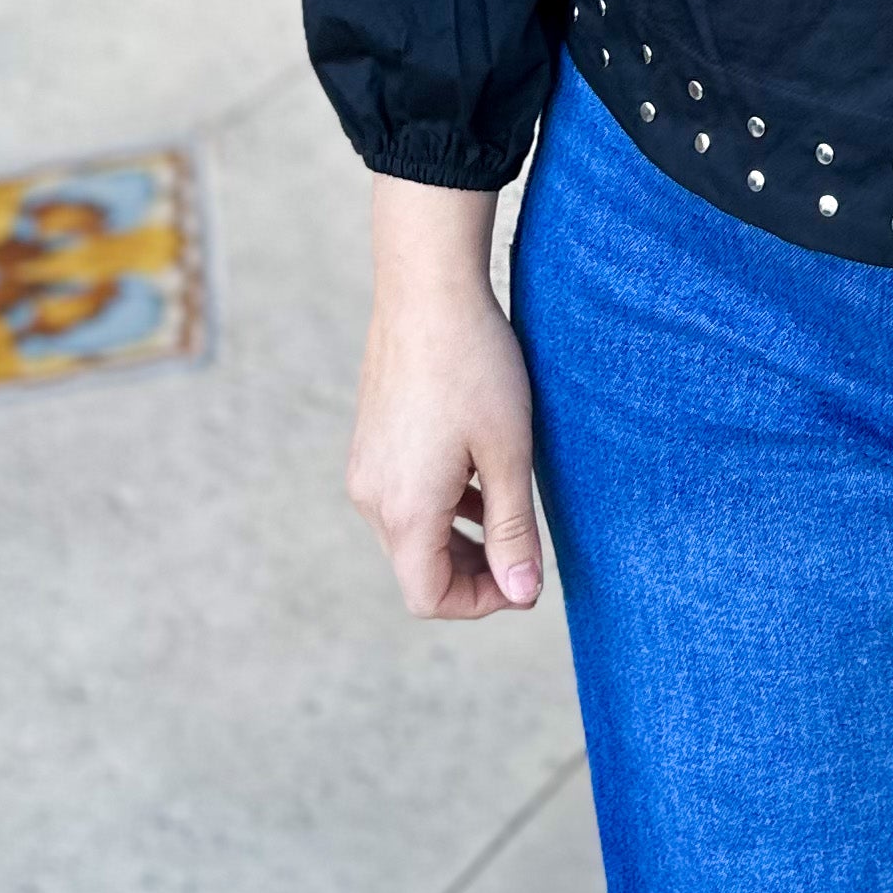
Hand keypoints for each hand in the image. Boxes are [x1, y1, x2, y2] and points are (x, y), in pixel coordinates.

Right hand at [346, 175, 543, 619]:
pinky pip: (402, 497)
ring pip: (411, 533)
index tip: (526, 576)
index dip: (480, 601)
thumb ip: (513, 530)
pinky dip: (440, 506)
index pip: (429, 596)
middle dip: (473, 573)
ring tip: (508, 511)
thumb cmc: (476, 368)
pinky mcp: (370, 442)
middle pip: (417, 569)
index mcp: (404, 510)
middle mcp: (372, 497)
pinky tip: (479, 477)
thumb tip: (524, 594)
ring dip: (458, 538)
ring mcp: (366, 467)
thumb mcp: (509, 454)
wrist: (428, 290)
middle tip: (524, 550)